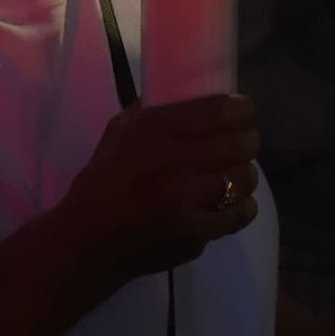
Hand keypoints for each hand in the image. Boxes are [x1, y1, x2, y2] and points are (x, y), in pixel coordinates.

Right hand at [53, 95, 261, 290]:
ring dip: (243, 176)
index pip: (222, 110)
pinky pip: (240, 213)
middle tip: (240, 146)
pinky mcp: (195, 230)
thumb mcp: (119, 132)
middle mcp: (174, 158)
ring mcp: (186, 197)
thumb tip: (188, 95)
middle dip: (246, 143)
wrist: (88, 239)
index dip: (243, 111)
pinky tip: (230, 204)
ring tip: (232, 178)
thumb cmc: (103, 182)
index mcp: (155, 127)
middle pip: (240, 143)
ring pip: (244, 178)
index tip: (242, 114)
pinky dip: (242, 208)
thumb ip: (152, 111)